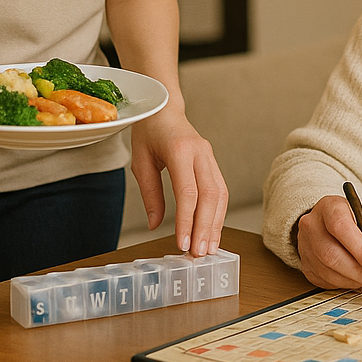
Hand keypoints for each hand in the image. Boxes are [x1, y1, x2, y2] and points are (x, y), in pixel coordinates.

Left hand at [130, 106, 227, 256]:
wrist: (164, 108)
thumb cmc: (148, 132)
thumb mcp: (140, 161)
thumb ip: (150, 193)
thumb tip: (154, 225)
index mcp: (179, 150)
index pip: (187, 192)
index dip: (187, 220)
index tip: (183, 244)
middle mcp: (200, 153)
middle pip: (210, 195)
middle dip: (206, 227)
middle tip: (200, 253)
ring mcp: (210, 156)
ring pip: (221, 194)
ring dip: (216, 223)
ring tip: (210, 248)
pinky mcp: (213, 162)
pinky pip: (221, 190)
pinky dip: (218, 213)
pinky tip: (213, 231)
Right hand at [294, 194, 361, 291]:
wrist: (333, 226)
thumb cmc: (357, 222)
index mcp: (330, 207)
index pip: (340, 226)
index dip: (359, 248)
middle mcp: (312, 225)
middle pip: (331, 253)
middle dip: (358, 270)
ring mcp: (305, 246)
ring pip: (327, 270)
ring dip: (353, 279)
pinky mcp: (305, 265)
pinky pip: (324, 280)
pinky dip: (344, 283)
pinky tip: (355, 278)